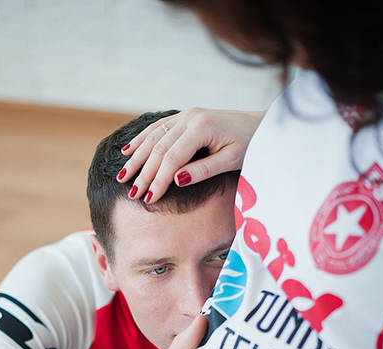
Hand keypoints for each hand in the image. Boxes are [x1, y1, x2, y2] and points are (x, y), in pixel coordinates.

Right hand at [119, 107, 264, 201]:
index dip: (158, 180)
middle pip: (158, 148)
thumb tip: (176, 180)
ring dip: (137, 157)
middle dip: (143, 173)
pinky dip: (142, 140)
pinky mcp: (186, 116)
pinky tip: (128, 150)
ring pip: (153, 136)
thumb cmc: (249, 144)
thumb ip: (203, 170)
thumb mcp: (230, 161)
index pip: (172, 158)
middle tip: (131, 194)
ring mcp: (186, 114)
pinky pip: (158, 127)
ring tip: (122, 176)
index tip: (149, 199)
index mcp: (202, 128)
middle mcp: (190, 117)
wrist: (260, 124)